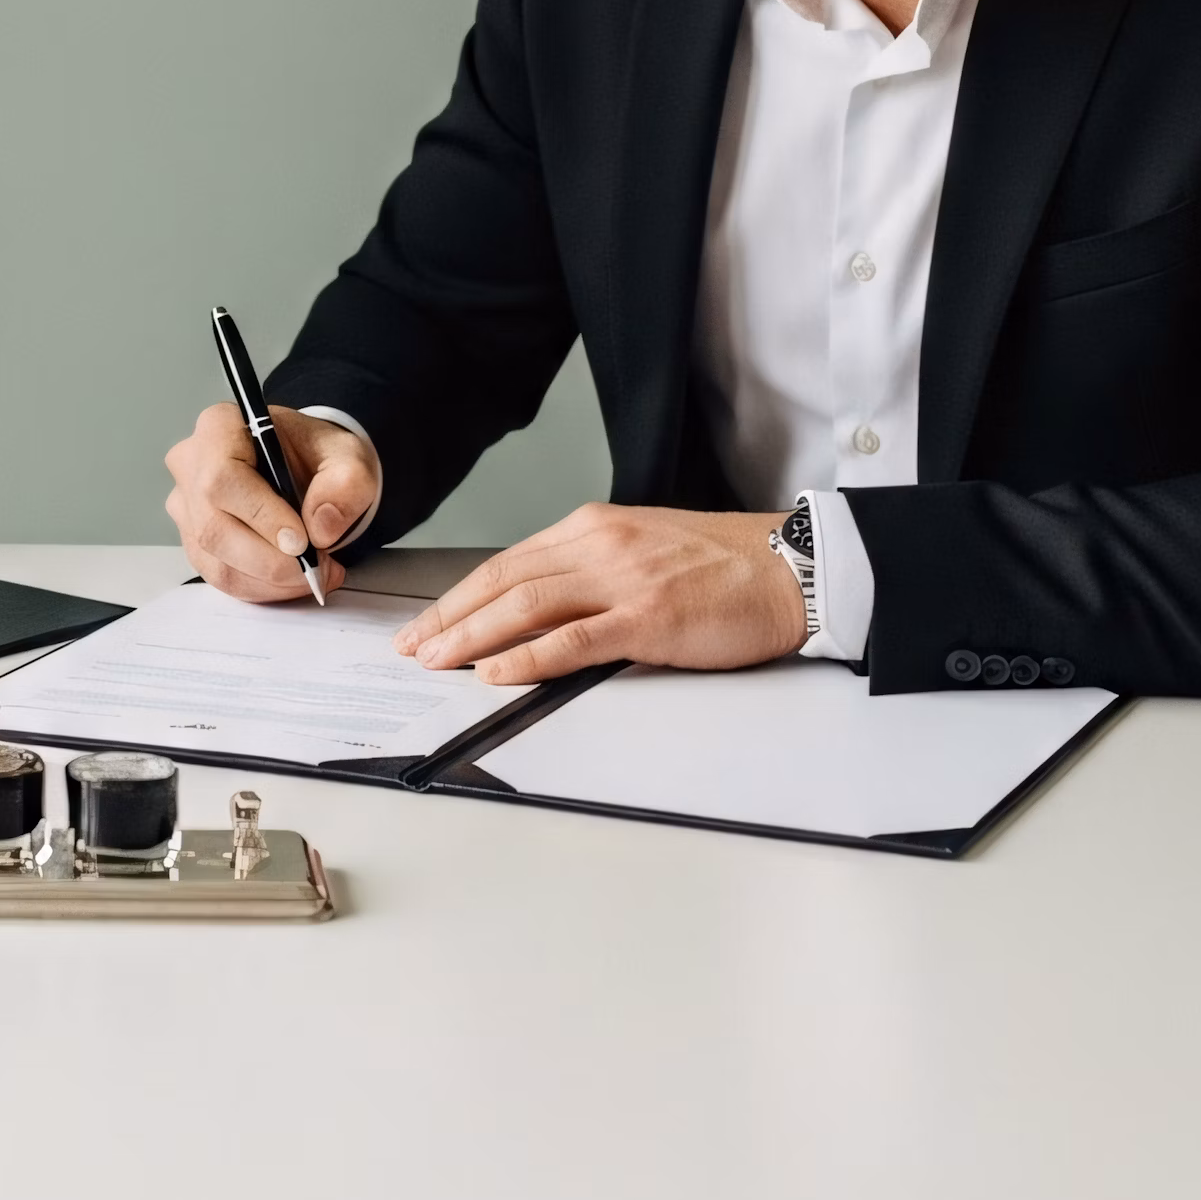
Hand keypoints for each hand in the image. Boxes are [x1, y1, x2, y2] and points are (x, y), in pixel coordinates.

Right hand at [162, 401, 377, 601]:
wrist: (303, 464)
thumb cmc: (314, 454)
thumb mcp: (346, 456)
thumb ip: (344, 485)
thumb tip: (321, 528)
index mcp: (219, 427)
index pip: (223, 478)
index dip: (261, 516)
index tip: (302, 542)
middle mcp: (191, 464)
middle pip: (214, 527)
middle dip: (271, 561)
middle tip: (316, 567)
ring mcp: (186, 505)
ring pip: (216, 560)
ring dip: (269, 580)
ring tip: (312, 573)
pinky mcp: (193, 539)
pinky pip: (219, 576)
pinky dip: (260, 587)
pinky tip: (291, 580)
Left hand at [393, 503, 806, 683]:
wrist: (787, 568)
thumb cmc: (723, 565)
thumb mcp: (642, 549)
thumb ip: (591, 570)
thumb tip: (539, 608)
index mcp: (593, 527)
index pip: (507, 562)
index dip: (461, 595)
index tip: (429, 621)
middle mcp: (598, 545)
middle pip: (503, 581)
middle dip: (449, 616)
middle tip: (413, 646)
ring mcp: (621, 580)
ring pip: (526, 606)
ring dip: (472, 636)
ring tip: (438, 661)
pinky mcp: (647, 618)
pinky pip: (572, 640)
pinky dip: (527, 657)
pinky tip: (495, 672)